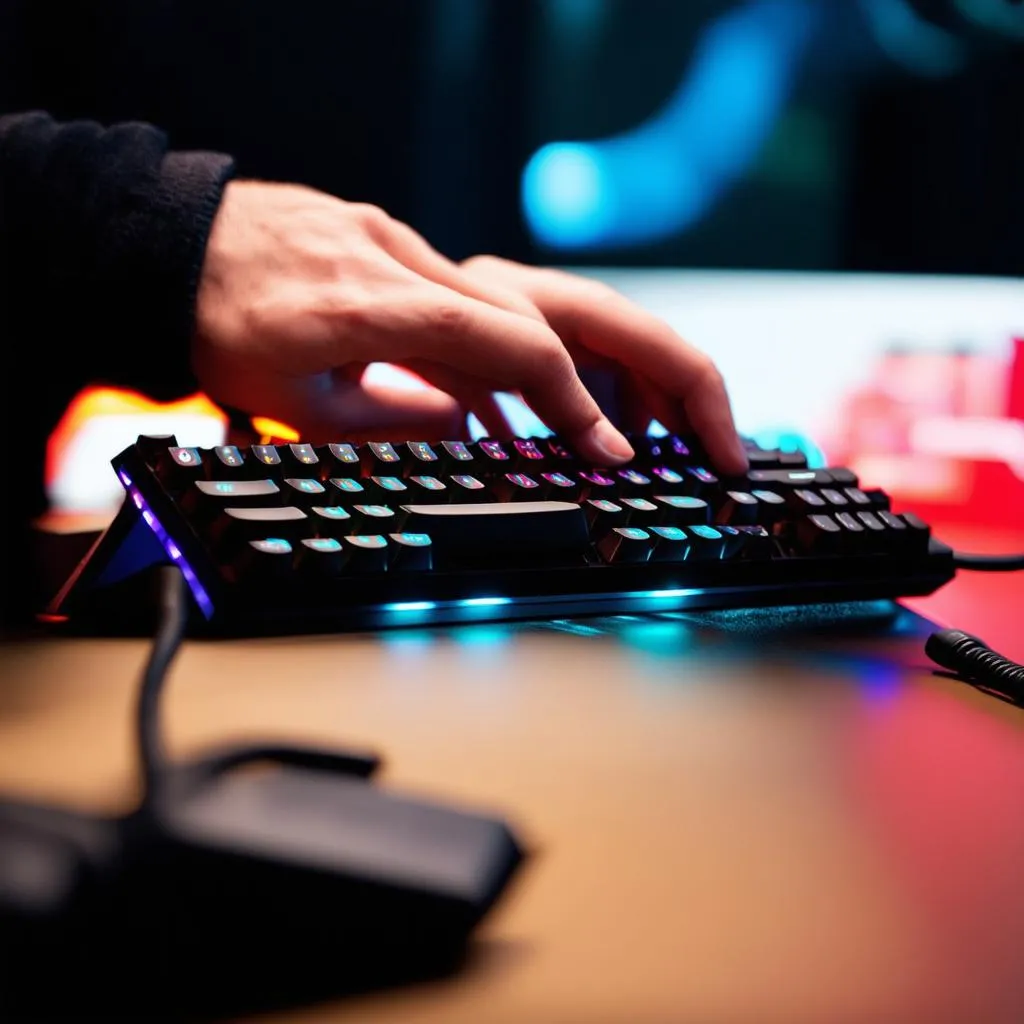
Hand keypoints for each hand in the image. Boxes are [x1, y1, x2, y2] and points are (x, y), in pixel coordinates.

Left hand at [193, 181, 744, 470]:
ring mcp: (411, 246)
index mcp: (377, 304)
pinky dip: (525, 355)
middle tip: (688, 437)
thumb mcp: (296, 405)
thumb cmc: (218, 327)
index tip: (617, 457)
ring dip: (587, 372)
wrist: (168, 250)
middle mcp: (409, 260)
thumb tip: (475, 439)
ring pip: (531, 305)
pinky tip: (534, 403)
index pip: (512, 348)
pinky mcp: (407, 250)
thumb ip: (397, 426)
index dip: (575, 406)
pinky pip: (488, 303)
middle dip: (634, 378)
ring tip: (620, 438)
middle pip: (553, 311)